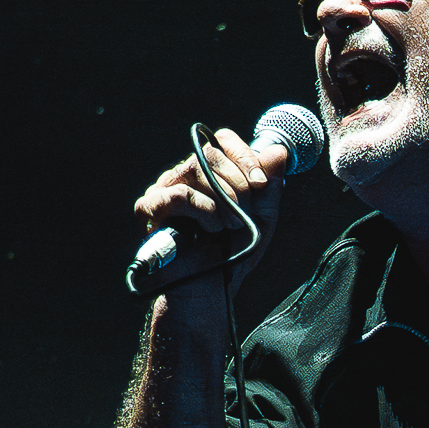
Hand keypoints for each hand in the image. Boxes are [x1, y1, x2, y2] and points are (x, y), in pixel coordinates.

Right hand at [129, 128, 287, 296]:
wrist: (213, 287)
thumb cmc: (234, 251)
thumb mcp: (263, 217)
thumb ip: (270, 186)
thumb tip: (278, 152)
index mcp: (208, 173)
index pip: (221, 140)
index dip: (245, 156)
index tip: (262, 183)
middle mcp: (183, 175)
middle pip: (210, 152)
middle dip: (238, 182)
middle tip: (245, 211)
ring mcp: (163, 189)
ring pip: (197, 168)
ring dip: (225, 198)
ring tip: (229, 225)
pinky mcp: (150, 208)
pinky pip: (181, 194)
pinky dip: (206, 211)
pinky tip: (212, 229)